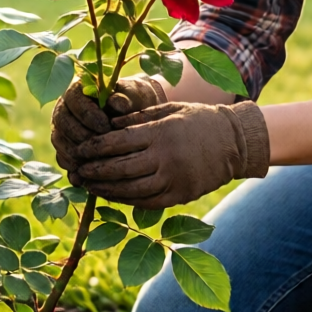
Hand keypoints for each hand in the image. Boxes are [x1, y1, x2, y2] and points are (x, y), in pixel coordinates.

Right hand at [50, 75, 165, 181]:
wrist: (135, 113)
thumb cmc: (134, 99)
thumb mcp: (134, 95)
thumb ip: (126, 98)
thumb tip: (118, 104)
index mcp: (78, 88)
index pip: (75, 100)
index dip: (89, 114)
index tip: (106, 126)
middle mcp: (65, 107)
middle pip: (62, 122)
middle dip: (80, 136)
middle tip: (99, 148)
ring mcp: (62, 128)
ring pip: (59, 141)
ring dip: (73, 154)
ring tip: (92, 164)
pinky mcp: (65, 147)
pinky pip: (62, 158)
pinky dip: (72, 168)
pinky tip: (85, 179)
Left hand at [73, 99, 269, 207]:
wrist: (234, 142)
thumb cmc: (198, 119)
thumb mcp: (170, 109)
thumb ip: (138, 117)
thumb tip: (108, 125)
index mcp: (161, 132)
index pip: (118, 142)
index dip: (95, 147)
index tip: (80, 150)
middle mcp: (165, 158)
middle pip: (120, 168)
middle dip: (94, 170)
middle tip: (77, 170)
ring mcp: (173, 179)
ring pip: (130, 190)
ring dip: (105, 189)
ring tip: (89, 185)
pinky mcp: (180, 196)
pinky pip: (146, 202)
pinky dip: (126, 200)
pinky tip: (112, 195)